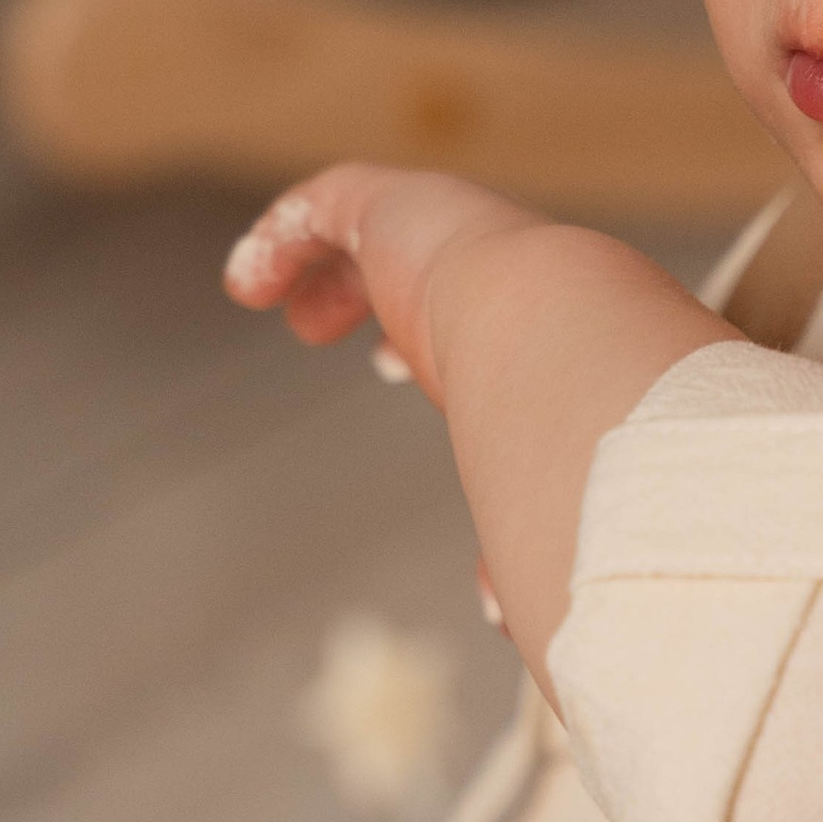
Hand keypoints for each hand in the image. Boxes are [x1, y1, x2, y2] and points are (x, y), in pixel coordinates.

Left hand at [225, 165, 738, 683]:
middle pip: (425, 275)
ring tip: (295, 312)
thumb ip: (522, 550)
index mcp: (527, 332)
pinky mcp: (395, 207)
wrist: (567, 357)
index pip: (471, 325)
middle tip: (340, 332)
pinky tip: (245, 283)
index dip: (426, 339)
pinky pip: (326, 204)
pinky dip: (282, 238)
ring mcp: (445, 234)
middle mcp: (490, 278)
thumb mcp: (539, 496)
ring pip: (374, 228)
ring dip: (330, 271)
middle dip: (381, 296)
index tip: (396, 368)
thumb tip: (503, 617)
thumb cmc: (577, 432)